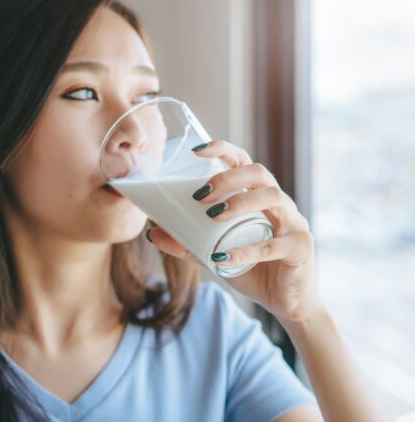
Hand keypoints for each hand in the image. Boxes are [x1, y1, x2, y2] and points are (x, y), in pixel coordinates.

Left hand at [146, 140, 322, 322]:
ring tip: (213, 215)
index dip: (224, 150)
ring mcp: (293, 223)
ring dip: (240, 202)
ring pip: (272, 197)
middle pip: (259, 173)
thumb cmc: (252, 269)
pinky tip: (223, 257)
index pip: (244, 162)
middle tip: (200, 195)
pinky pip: (274, 245)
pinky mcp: (300, 247)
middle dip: (228, 177)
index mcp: (258, 198)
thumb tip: (152, 232)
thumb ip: (187, 243)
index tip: (196, 151)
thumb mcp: (214, 254)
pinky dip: (246, 250)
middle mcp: (279, 204)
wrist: (284, 302)